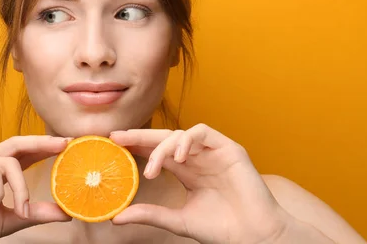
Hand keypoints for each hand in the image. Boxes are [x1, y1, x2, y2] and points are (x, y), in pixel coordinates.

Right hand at [0, 135, 71, 243]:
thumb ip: (34, 213)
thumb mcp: (10, 221)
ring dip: (21, 188)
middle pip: (16, 144)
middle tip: (63, 144)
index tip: (67, 145)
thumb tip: (65, 212)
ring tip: (21, 210)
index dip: (43, 147)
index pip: (23, 154)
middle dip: (41, 142)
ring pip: (8, 162)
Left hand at [109, 124, 290, 243]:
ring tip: (153, 167)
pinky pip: (202, 133)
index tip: (112, 145)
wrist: (254, 237)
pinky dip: (186, 140)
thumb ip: (150, 214)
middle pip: (163, 139)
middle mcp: (198, 158)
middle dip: (139, 136)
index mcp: (187, 171)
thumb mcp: (177, 220)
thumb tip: (116, 218)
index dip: (136, 146)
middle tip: (116, 137)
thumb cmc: (221, 229)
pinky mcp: (229, 148)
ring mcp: (213, 152)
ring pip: (180, 135)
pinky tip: (177, 157)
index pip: (156, 152)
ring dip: (162, 146)